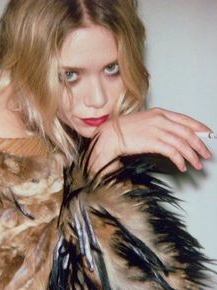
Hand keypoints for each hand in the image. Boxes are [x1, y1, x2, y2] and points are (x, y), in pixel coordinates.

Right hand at [89, 107, 211, 171]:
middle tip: (206, 154)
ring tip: (197, 164)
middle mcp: (161, 120)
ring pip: (182, 143)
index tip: (208, 135)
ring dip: (192, 156)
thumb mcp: (146, 121)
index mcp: (160, 113)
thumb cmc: (125, 129)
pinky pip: (173, 152)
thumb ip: (161, 125)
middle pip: (188, 133)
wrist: (111, 134)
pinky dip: (180, 160)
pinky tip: (182, 166)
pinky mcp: (153, 142)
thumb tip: (175, 135)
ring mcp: (157, 130)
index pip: (186, 120)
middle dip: (200, 145)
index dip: (200, 128)